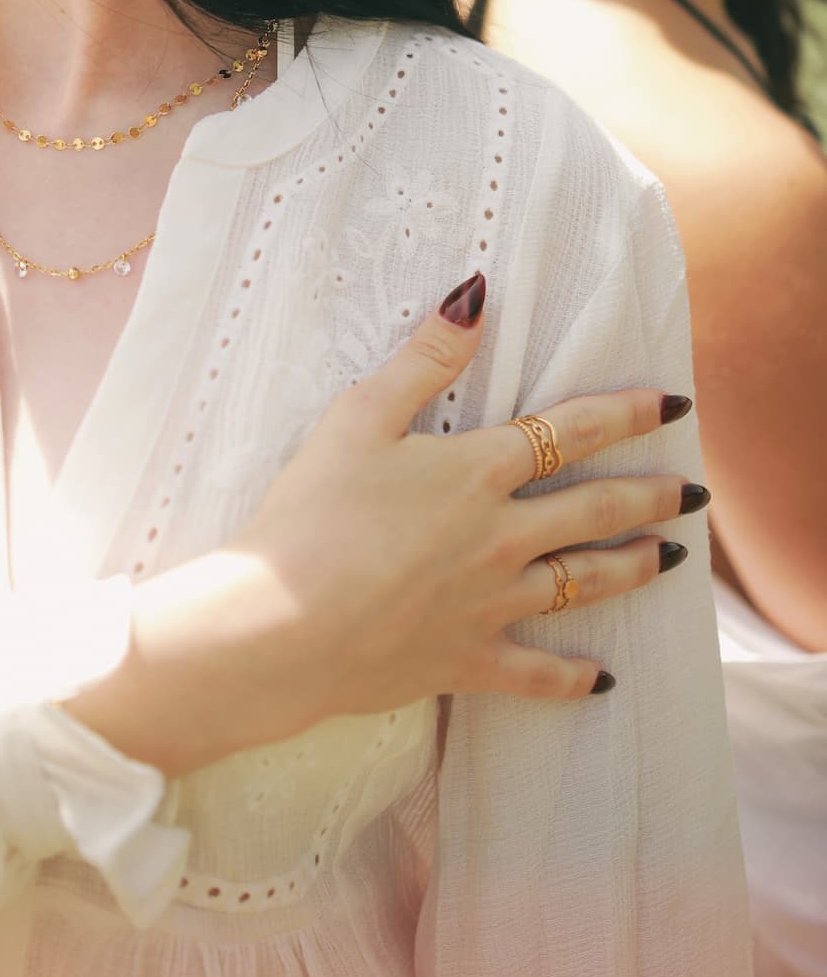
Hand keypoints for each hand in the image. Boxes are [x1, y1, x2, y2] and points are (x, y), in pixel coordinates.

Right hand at [67, 273, 703, 774]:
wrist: (282, 625)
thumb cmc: (311, 515)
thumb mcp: (358, 417)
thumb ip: (422, 358)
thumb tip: (476, 295)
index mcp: (477, 472)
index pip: (569, 431)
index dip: (626, 412)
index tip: (673, 404)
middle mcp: (500, 538)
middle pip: (595, 509)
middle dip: (652, 496)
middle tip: (695, 492)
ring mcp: (489, 603)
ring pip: (582, 584)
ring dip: (632, 568)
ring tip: (670, 561)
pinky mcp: (465, 660)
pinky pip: (536, 674)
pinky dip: (573, 678)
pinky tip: (604, 681)